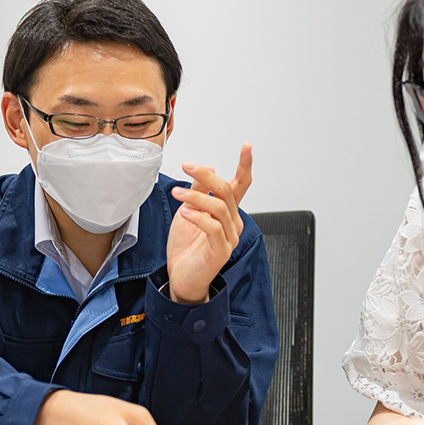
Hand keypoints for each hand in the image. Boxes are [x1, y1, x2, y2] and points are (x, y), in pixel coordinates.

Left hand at [166, 143, 252, 303]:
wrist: (180, 278)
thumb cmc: (186, 248)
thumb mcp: (188, 212)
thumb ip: (198, 191)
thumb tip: (208, 168)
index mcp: (228, 213)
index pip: (240, 185)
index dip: (245, 165)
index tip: (246, 146)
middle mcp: (233, 223)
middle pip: (227, 191)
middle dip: (206, 175)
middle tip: (187, 166)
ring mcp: (229, 237)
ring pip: (218, 207)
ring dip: (195, 196)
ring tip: (177, 194)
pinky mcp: (221, 250)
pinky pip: (213, 227)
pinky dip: (198, 216)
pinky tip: (185, 213)